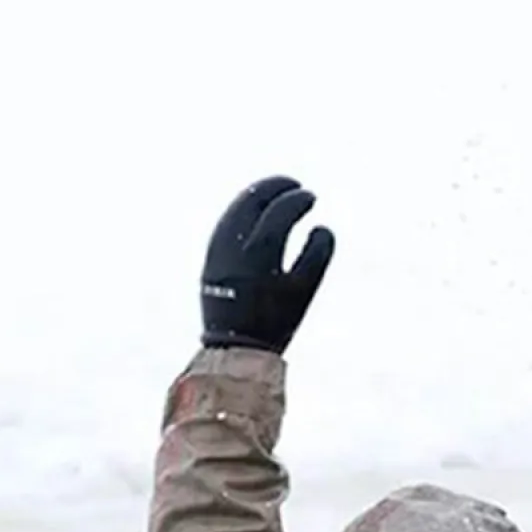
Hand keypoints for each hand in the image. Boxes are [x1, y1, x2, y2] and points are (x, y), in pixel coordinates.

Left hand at [200, 176, 335, 354]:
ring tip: (275, 191)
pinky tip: (256, 210)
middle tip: (293, 184)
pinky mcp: (210, 257)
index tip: (312, 197)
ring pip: (235, 209)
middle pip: (252, 202)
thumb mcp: (304, 290)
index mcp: (259, 254)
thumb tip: (321, 227)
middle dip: (273, 187)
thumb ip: (317, 255)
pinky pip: (226, 222)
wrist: (235, 347)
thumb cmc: (275, 321)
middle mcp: (233, 247)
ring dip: (256, 195)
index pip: (279, 212)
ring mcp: (218, 251)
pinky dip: (243, 210)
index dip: (297, 200)